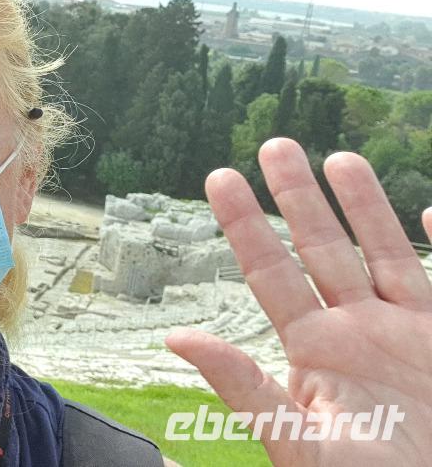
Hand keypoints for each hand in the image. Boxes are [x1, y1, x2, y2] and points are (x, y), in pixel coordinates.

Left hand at [166, 138, 431, 465]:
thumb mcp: (297, 440)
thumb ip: (242, 388)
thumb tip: (175, 339)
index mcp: (313, 350)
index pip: (270, 271)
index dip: (245, 224)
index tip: (219, 177)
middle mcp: (355, 331)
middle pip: (321, 247)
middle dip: (297, 197)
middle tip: (273, 143)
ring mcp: (405, 331)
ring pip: (380, 251)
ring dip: (361, 205)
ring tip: (337, 157)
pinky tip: (429, 206)